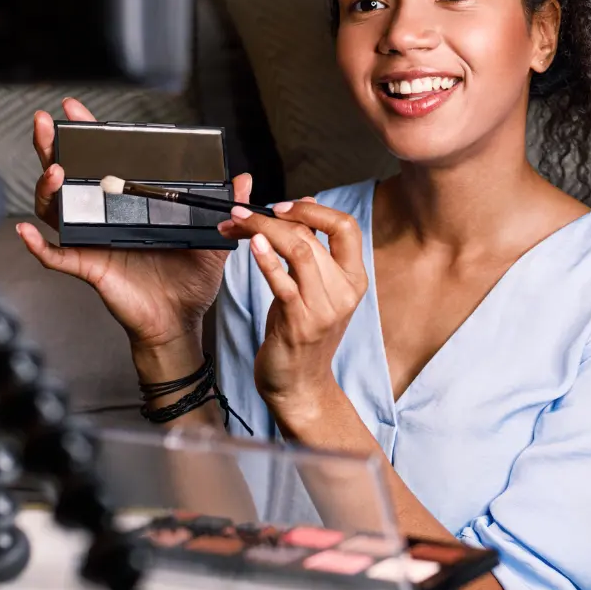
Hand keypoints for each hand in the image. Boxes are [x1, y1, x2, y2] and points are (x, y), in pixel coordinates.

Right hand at [16, 97, 249, 348]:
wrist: (181, 321)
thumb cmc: (189, 283)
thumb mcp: (212, 239)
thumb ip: (225, 207)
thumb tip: (242, 179)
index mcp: (129, 205)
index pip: (104, 163)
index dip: (88, 137)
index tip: (76, 112)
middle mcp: (104, 218)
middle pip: (68, 177)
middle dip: (52, 148)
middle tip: (46, 124)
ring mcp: (93, 241)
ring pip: (56, 210)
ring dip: (48, 189)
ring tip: (53, 171)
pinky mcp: (90, 267)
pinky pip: (57, 257)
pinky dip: (38, 246)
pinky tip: (27, 231)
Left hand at [224, 199, 367, 415]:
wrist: (300, 385)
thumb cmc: (302, 334)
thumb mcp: (314, 288)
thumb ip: (314, 249)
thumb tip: (307, 204)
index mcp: (354, 278)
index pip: (346, 227)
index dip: (313, 210)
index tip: (282, 206)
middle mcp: (345, 291)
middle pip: (313, 236)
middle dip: (270, 218)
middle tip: (240, 213)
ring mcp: (324, 309)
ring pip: (299, 251)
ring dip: (263, 230)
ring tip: (237, 223)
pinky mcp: (300, 323)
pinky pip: (284, 283)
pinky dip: (267, 260)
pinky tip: (251, 245)